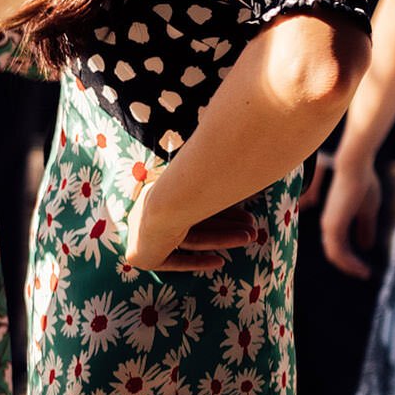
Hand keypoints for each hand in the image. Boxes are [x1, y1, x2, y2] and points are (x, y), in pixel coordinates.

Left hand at [125, 164, 266, 273]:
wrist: (166, 203)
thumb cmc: (188, 181)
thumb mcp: (204, 170)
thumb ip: (215, 161)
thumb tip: (236, 132)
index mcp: (157, 190)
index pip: (193, 205)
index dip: (221, 211)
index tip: (244, 214)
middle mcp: (148, 212)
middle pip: (194, 224)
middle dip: (226, 228)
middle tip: (252, 230)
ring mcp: (142, 234)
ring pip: (189, 240)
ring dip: (221, 240)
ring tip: (249, 238)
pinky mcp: (142, 256)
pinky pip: (173, 262)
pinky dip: (195, 262)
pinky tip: (218, 262)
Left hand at [319, 151, 383, 278]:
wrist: (356, 167)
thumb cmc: (362, 183)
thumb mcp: (368, 210)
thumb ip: (365, 228)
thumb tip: (366, 247)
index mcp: (335, 220)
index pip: (338, 246)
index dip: (349, 258)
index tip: (364, 266)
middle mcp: (328, 225)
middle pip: (335, 254)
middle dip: (348, 266)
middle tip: (363, 274)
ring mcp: (329, 226)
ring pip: (335, 256)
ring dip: (350, 267)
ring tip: (364, 274)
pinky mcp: (333, 226)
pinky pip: (338, 252)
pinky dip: (349, 263)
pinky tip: (362, 268)